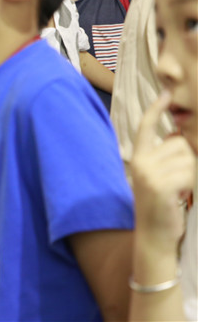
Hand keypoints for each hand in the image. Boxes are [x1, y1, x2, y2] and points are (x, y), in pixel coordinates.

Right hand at [131, 91, 196, 250]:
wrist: (154, 236)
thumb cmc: (161, 208)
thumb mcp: (158, 179)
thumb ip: (165, 158)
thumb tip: (179, 137)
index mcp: (137, 159)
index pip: (145, 127)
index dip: (156, 109)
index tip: (165, 92)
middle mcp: (140, 162)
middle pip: (179, 144)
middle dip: (188, 160)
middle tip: (180, 182)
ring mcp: (149, 173)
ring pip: (188, 158)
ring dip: (192, 174)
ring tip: (180, 190)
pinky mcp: (160, 185)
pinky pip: (189, 173)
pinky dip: (191, 184)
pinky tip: (181, 195)